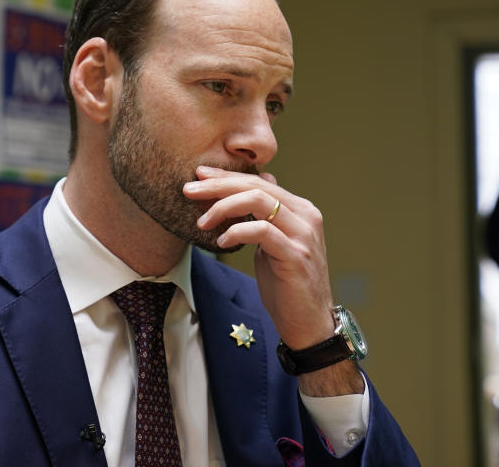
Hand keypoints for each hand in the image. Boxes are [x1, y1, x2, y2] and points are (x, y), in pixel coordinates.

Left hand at [183, 165, 334, 348]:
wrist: (309, 323)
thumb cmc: (285, 283)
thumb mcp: (270, 244)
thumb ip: (261, 217)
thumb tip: (243, 191)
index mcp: (299, 209)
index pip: (259, 182)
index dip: (226, 176)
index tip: (198, 175)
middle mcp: (305, 216)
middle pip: (256, 187)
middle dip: (218, 185)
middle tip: (189, 190)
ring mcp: (303, 235)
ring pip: (259, 201)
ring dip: (223, 207)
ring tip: (202, 222)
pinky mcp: (296, 255)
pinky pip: (261, 231)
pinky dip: (237, 231)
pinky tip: (220, 242)